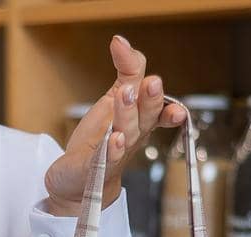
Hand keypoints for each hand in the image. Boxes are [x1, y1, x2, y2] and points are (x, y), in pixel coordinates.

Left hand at [44, 35, 187, 214]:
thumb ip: (126, 71)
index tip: (172, 101)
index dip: (168, 106)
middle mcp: (131, 136)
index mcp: (140, 120)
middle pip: (145, 117)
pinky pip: (105, 160)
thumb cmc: (98, 139)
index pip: (158, 109)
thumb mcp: (114, 98)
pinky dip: (110, 150)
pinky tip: (113, 139)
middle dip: (150, 100)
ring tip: (124, 95)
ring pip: (125, 133)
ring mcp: (114, 153)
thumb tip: (121, 41)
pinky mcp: (93, 168)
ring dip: (127, 114)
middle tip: (151, 82)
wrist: (77, 180)